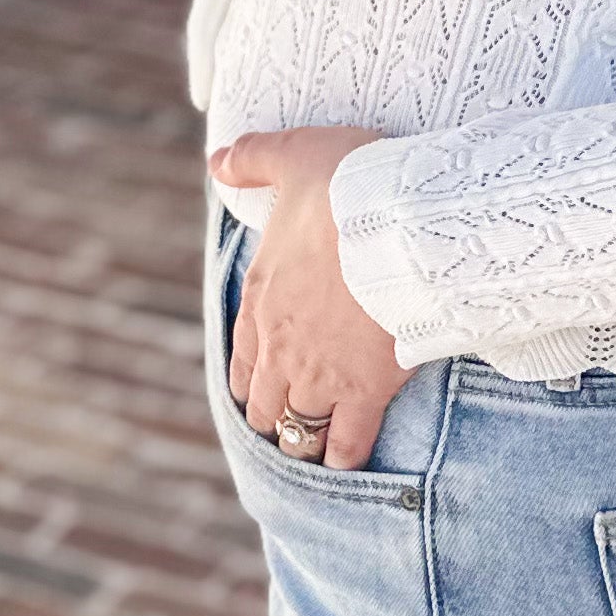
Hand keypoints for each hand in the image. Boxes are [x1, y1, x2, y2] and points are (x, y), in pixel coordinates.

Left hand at [208, 126, 408, 470]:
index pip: (241, 358)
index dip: (253, 376)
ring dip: (304, 436)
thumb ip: (253, 159)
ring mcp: (318, 375)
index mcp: (260, 298)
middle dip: (276, 411)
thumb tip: (217, 160)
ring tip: (319, 443)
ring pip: (297, 428)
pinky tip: (349, 459)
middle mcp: (279, 346)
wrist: (398, 219)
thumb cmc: (348, 184)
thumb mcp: (292, 155)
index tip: (266, 384)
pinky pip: (346, 444)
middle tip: (298, 414)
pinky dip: (344, 456)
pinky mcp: (363, 393)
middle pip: (264, 402)